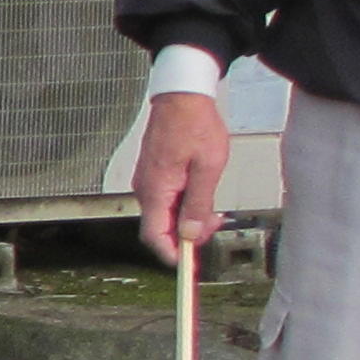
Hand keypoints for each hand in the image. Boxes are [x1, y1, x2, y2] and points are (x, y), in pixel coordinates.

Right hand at [134, 92, 228, 265]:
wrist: (181, 96)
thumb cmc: (195, 125)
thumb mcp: (208, 167)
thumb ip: (198, 203)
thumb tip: (191, 233)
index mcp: (156, 190)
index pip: (155, 236)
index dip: (171, 253)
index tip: (188, 263)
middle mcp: (145, 189)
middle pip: (160, 227)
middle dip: (187, 234)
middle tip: (214, 223)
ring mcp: (147, 181)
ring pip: (164, 213)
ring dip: (186, 217)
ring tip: (211, 207)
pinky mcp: (152, 174)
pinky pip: (164, 199)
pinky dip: (181, 204)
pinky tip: (199, 193)